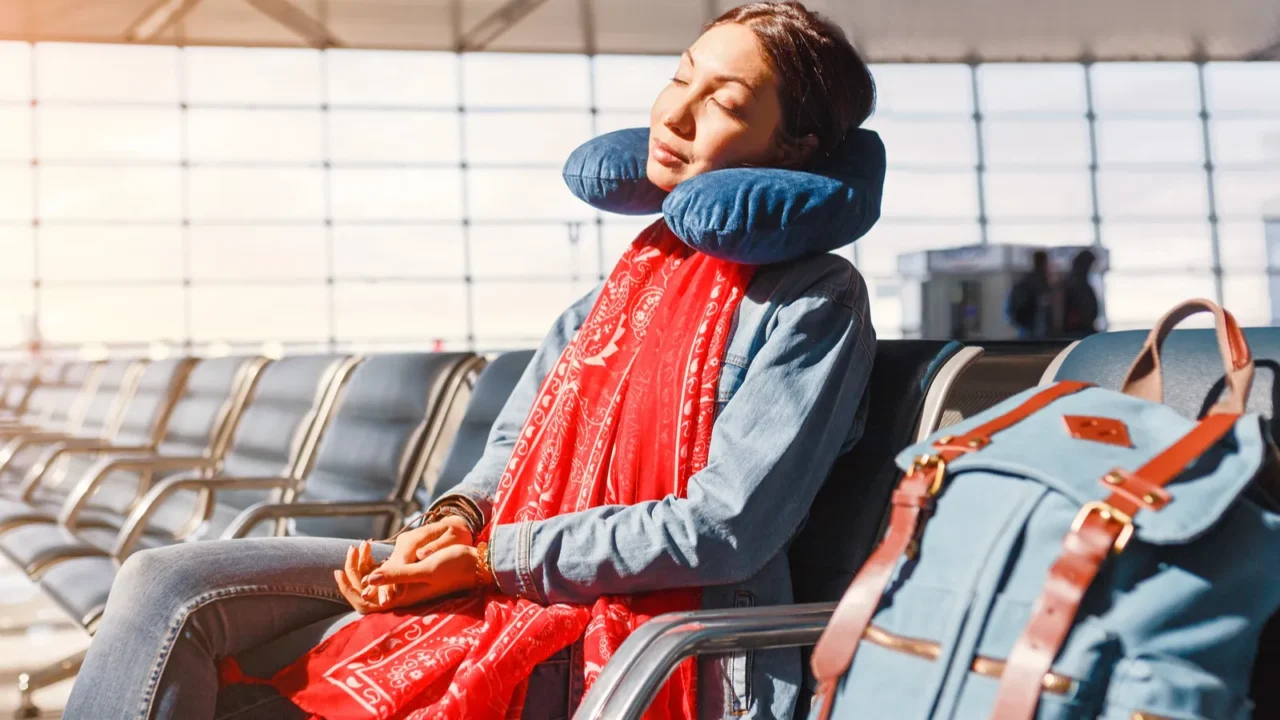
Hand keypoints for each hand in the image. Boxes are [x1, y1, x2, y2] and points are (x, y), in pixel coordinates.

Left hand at [333, 516, 476, 613]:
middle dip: (352, 574)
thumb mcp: (425, 568)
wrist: (476, 565)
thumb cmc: (453, 566)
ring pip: (373, 584)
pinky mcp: (411, 579)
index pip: (364, 604)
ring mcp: (405, 588)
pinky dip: (375, 564)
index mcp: (401, 598)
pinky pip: (384, 576)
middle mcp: (401, 596)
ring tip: (363, 546)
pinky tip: (374, 550)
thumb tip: (367, 580)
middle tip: (352, 550)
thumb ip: (397, 575)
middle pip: (365, 595)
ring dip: (363, 567)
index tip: (338, 569)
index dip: (347, 589)